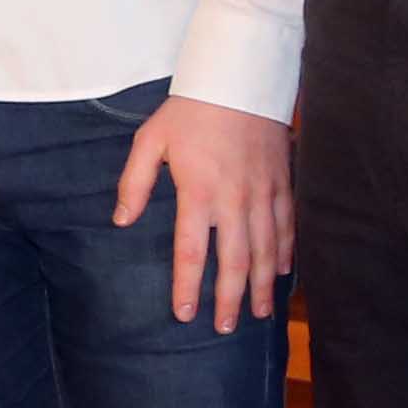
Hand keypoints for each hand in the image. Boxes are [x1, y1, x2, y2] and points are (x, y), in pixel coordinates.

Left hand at [111, 94, 290, 330]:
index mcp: (198, 193)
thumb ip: (133, 183)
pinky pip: (287, 226)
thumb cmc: (190, 111)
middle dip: (231, 299)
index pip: (192, 253)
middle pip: (234, 262)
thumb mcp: (150, 141)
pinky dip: (285, 252)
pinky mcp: (281, 183)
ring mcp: (262, 194)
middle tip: (227, 328)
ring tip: (261, 314)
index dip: (189, 288)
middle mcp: (234, 200)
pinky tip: (282, 273)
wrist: (239, 79)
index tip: (185, 314)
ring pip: (265, 250)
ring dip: (263, 285)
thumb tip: (120, 221)